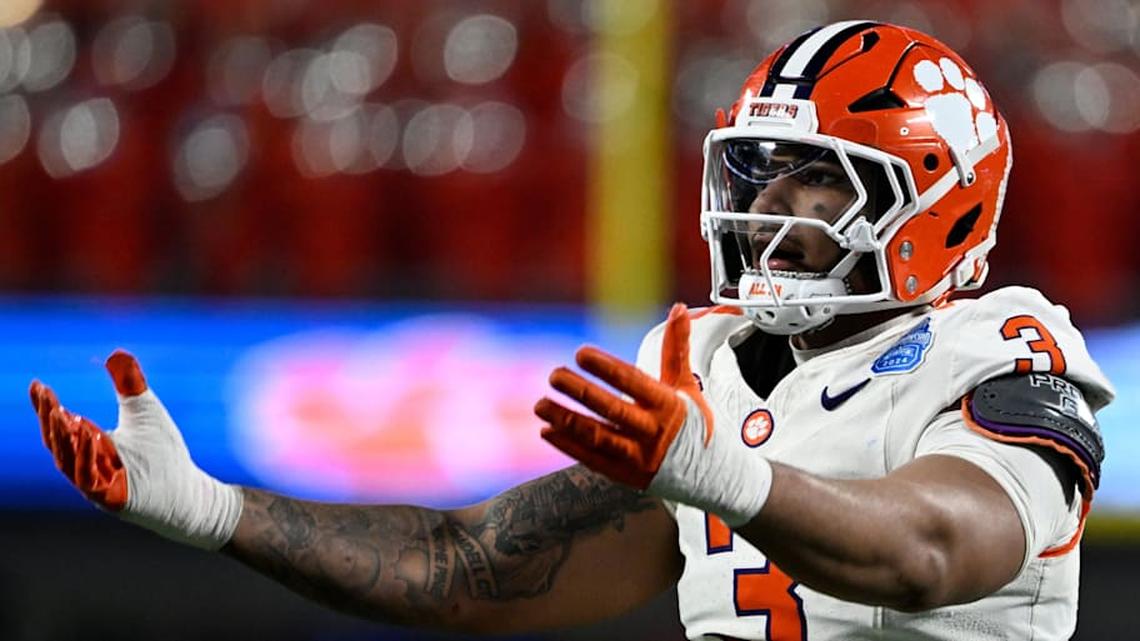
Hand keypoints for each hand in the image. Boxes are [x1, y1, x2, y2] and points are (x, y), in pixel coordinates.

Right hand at [30, 350, 242, 548]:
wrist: (187, 490)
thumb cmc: (165, 452)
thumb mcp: (145, 411)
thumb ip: (129, 384)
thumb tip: (116, 352)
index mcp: (91, 445)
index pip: (61, 425)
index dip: (46, 406)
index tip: (38, 384)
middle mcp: (88, 466)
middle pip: (59, 442)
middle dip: (49, 418)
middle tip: (44, 395)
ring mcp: (98, 484)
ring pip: (69, 461)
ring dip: (63, 437)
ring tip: (58, 412)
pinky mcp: (112, 498)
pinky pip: (91, 479)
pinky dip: (88, 457)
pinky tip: (89, 434)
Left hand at [535, 303, 771, 525]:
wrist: (711, 474)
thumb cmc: (694, 423)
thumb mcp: (686, 385)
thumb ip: (676, 347)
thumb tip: (678, 308)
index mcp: (669, 406)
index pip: (634, 382)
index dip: (606, 368)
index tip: (582, 353)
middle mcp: (653, 433)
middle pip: (612, 410)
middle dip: (581, 391)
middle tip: (555, 375)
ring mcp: (639, 458)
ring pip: (598, 437)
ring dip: (566, 420)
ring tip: (541, 404)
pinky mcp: (627, 476)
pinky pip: (593, 460)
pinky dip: (569, 446)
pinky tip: (548, 431)